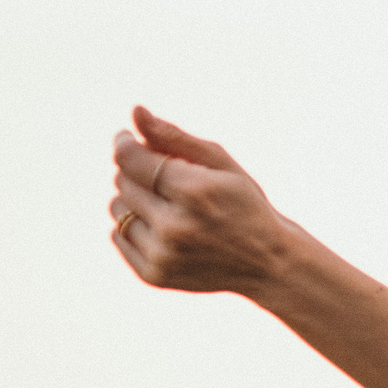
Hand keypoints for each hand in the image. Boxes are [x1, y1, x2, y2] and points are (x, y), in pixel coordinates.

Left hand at [108, 107, 300, 295]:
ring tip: (168, 208)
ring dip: (135, 202)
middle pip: (122, 182)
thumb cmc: (246, 206)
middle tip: (170, 182)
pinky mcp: (154, 275)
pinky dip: (134, 228)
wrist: (271, 264)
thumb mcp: (222, 165)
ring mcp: (163, 255)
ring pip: (117, 209)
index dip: (124, 143)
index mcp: (195, 192)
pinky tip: (163, 230)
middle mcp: (175, 226)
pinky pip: (118, 237)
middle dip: (139, 174)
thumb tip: (136, 112)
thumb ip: (175, 138)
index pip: (129, 159)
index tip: (128, 138)